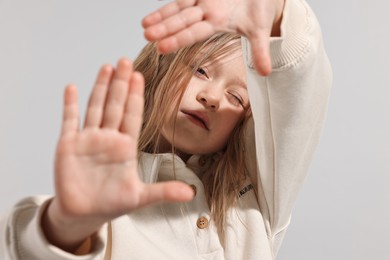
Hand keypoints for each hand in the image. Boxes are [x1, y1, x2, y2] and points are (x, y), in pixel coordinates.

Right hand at [43, 58, 193, 251]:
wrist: (84, 214)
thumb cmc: (112, 204)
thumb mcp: (140, 197)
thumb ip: (164, 191)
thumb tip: (191, 194)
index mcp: (126, 147)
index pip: (132, 116)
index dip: (136, 96)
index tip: (140, 76)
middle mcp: (108, 138)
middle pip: (115, 105)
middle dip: (121, 84)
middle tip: (125, 61)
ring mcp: (88, 140)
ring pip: (95, 108)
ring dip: (100, 88)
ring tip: (107, 67)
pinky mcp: (68, 146)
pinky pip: (69, 121)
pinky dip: (70, 105)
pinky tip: (72, 88)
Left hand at [142, 0, 284, 75]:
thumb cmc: (259, 9)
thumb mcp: (259, 30)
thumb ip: (259, 51)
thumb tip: (266, 74)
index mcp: (218, 22)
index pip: (194, 32)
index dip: (178, 39)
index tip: (160, 48)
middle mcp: (207, 10)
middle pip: (182, 20)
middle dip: (165, 28)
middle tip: (146, 36)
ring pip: (180, 7)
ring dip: (163, 15)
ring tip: (144, 25)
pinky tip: (157, 7)